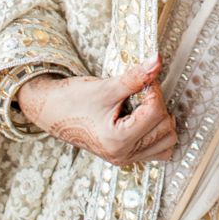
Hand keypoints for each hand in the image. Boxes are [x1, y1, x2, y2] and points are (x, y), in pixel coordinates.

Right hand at [17, 51, 177, 164]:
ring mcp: (125, 158)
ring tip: (143, 105)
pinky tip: (145, 118)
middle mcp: (123, 155)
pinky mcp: (125, 156)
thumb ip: (135, 76)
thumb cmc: (72, 100)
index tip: (143, 79)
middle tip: (141, 91)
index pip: (156, 113)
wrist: (51, 112)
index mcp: (117, 141)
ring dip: (162, 121)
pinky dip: (158, 134)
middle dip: (158, 105)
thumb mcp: (105, 87)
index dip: (154, 91)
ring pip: (167, 142)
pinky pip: (157, 150)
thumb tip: (157, 61)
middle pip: (165, 128)